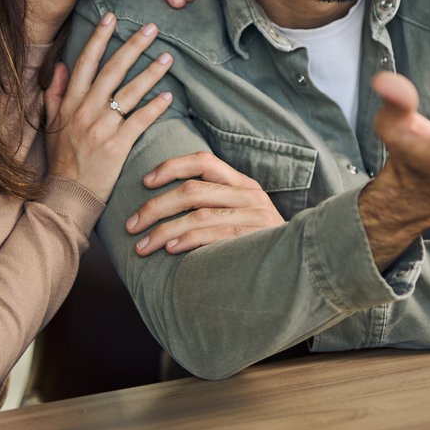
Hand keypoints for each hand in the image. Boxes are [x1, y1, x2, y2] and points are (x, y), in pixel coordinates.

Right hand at [44, 13, 174, 199]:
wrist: (68, 194)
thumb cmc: (61, 159)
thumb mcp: (50, 123)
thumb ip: (55, 93)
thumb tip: (60, 65)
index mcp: (70, 102)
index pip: (85, 62)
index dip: (99, 37)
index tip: (112, 17)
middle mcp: (85, 110)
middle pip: (112, 70)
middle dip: (133, 46)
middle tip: (152, 28)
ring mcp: (101, 127)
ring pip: (129, 92)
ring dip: (151, 73)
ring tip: (168, 58)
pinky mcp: (117, 145)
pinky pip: (139, 120)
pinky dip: (154, 107)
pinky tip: (169, 96)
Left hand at [124, 151, 284, 254]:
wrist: (299, 267)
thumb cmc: (258, 243)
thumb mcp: (242, 215)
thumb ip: (215, 204)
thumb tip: (167, 203)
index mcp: (242, 183)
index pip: (203, 161)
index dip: (171, 167)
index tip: (145, 181)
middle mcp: (249, 195)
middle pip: (192, 190)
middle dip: (154, 206)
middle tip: (130, 224)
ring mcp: (254, 216)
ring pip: (198, 214)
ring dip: (163, 230)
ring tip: (141, 246)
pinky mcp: (255, 238)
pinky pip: (214, 235)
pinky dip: (188, 241)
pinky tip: (169, 249)